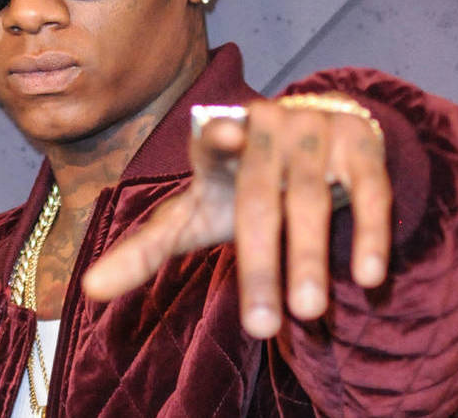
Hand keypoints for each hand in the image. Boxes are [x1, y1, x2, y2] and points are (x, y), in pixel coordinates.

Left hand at [82, 95, 392, 338]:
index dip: (217, 139)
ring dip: (310, 256)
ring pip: (312, 198)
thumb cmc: (242, 186)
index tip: (222, 135)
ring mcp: (314, 133)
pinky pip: (370, 190)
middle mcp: (266, 131)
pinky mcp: (358, 144)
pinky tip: (369, 276)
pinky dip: (370, 233)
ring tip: (309, 311)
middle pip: (260, 200)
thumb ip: (147, 248)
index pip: (211, 145)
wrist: (315, 137)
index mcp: (219, 146)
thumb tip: (87, 290)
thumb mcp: (197, 213)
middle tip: (262, 326)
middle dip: (261, 264)